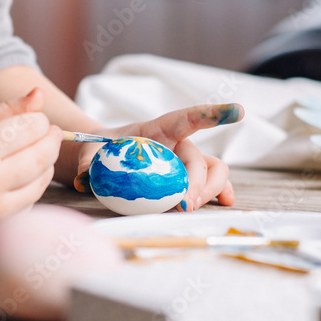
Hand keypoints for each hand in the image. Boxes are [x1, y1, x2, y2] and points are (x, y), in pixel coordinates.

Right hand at [0, 88, 61, 233]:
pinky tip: (18, 176)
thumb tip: (39, 94)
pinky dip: (31, 184)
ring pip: (41, 180)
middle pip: (41, 156)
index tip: (36, 119)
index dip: (38, 120)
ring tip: (32, 152)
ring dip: (45, 162)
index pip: (27, 129)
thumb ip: (4, 111)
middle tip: (48, 132)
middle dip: (50, 140)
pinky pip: (30, 200)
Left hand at [75, 103, 243, 210]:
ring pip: (212, 170)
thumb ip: (87, 162)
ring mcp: (186, 161)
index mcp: (158, 130)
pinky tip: (226, 201)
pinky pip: (212, 182)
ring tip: (190, 208)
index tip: (237, 112)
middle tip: (184, 204)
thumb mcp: (90, 152)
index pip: (186, 119)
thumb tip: (83, 179)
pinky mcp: (188, 177)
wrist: (107, 159)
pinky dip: (220, 191)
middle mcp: (178, 144)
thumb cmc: (102, 151)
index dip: (211, 115)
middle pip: (198, 158)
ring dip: (208, 190)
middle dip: (196, 182)